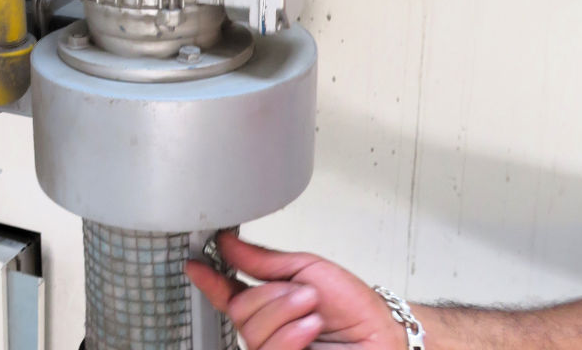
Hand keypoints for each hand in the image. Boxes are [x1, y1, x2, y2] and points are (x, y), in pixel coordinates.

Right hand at [186, 231, 405, 349]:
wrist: (385, 339)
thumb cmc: (357, 310)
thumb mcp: (308, 270)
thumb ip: (264, 260)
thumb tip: (229, 243)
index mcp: (270, 302)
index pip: (228, 292)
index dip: (209, 278)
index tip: (195, 263)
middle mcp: (269, 329)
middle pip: (240, 309)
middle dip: (272, 296)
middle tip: (303, 294)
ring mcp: (275, 349)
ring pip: (252, 329)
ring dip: (287, 313)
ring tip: (314, 312)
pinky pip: (269, 349)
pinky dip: (291, 335)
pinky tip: (310, 329)